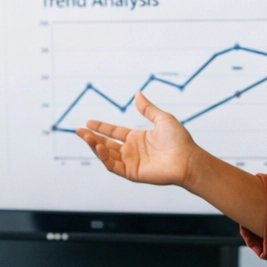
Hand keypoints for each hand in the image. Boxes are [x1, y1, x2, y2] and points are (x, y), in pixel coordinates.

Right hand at [76, 92, 200, 186]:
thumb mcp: (162, 119)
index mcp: (138, 139)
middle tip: (78, 130)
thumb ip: (147, 109)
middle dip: (91, 138)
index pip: (114, 133)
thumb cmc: (179, 140)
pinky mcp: (132, 173)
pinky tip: (97, 147)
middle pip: (106, 144)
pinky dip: (103, 157)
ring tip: (84, 136)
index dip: (101, 127)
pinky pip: (113, 165)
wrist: (188, 159)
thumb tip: (138, 94)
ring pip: (106, 154)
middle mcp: (132, 151)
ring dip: (94, 146)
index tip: (88, 122)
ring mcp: (131, 162)